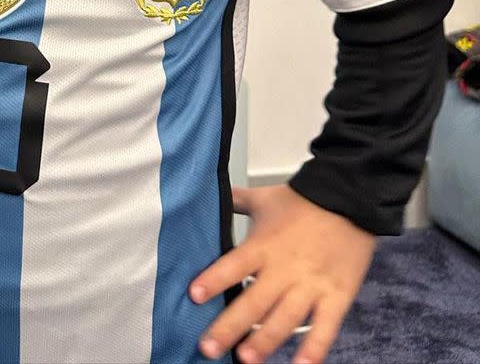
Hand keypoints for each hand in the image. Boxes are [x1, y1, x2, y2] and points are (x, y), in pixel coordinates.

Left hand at [189, 184, 374, 363]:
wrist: (348, 198)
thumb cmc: (302, 201)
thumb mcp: (263, 198)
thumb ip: (235, 201)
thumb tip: (210, 195)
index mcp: (264, 245)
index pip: (234, 265)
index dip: (214, 280)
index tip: (194, 297)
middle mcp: (285, 269)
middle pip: (254, 302)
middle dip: (230, 327)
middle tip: (208, 347)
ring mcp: (311, 285)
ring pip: (284, 320)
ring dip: (264, 342)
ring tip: (245, 359)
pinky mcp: (337, 296)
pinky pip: (325, 328)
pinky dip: (314, 349)